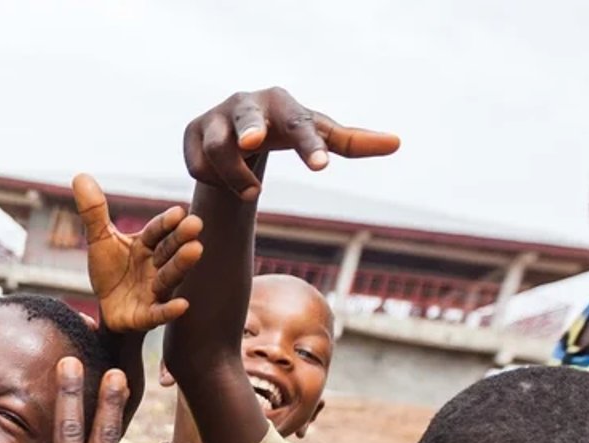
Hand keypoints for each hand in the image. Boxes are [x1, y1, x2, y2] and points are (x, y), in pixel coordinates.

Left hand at [73, 176, 202, 333]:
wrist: (109, 308)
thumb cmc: (110, 271)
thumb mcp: (99, 240)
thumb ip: (93, 212)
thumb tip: (80, 176)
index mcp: (146, 245)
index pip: (157, 231)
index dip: (165, 223)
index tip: (178, 212)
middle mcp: (155, 265)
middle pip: (168, 250)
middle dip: (181, 239)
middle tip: (195, 224)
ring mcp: (154, 291)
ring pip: (169, 277)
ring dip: (182, 265)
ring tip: (195, 250)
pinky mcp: (147, 315)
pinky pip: (159, 312)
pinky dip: (169, 309)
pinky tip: (182, 305)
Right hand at [184, 88, 399, 199]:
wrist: (239, 132)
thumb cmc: (285, 132)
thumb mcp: (317, 137)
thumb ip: (352, 141)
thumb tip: (397, 143)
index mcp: (282, 101)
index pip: (299, 124)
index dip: (309, 146)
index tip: (321, 167)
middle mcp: (245, 103)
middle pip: (246, 118)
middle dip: (248, 128)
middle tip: (251, 143)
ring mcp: (214, 116)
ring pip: (218, 150)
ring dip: (235, 177)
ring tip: (252, 194)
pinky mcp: (191, 132)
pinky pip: (198, 164)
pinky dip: (211, 178)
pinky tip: (220, 178)